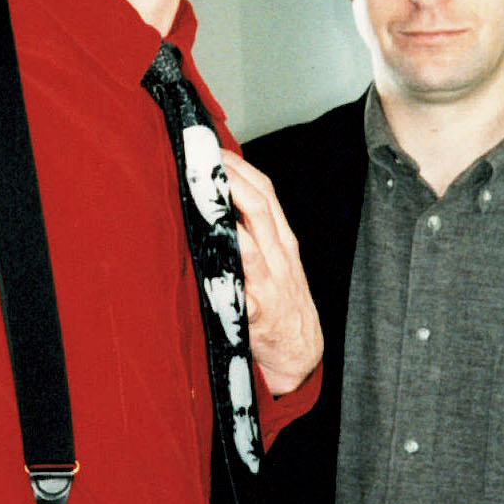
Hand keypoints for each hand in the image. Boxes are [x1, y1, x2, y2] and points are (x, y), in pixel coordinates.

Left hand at [221, 151, 321, 395]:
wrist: (301, 353)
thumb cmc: (284, 303)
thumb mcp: (279, 262)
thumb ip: (256, 233)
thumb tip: (223, 201)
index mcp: (283, 241)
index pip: (267, 193)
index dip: (242, 169)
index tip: (217, 150)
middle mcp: (278, 257)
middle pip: (259, 208)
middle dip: (232, 181)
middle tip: (204, 161)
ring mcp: (268, 284)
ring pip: (249, 242)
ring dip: (225, 218)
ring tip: (201, 196)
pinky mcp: (255, 312)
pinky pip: (239, 288)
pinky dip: (225, 271)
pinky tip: (206, 255)